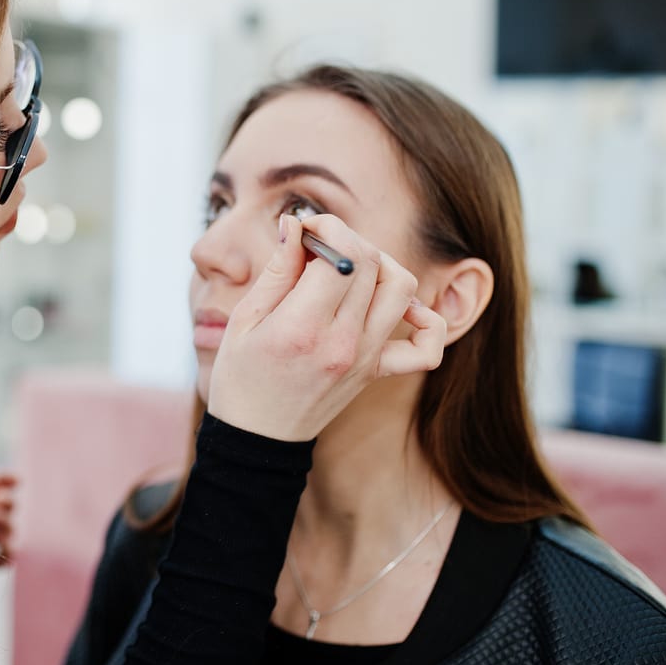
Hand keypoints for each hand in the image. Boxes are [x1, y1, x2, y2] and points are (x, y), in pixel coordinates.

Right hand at [208, 214, 445, 441]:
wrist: (258, 440)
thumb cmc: (239, 379)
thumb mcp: (244, 320)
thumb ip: (277, 270)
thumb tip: (296, 224)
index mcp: (303, 328)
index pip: (341, 255)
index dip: (325, 228)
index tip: (303, 229)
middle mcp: (343, 342)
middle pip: (371, 263)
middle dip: (345, 239)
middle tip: (316, 246)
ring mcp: (366, 358)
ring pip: (402, 287)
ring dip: (380, 264)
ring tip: (347, 268)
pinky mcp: (376, 371)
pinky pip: (426, 346)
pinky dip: (424, 319)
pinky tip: (397, 306)